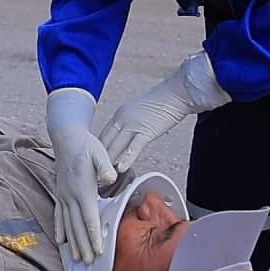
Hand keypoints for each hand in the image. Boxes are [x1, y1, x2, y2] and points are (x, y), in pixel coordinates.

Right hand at [46, 88, 117, 263]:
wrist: (66, 136)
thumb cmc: (85, 145)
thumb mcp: (98, 152)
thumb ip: (104, 166)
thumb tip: (110, 178)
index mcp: (83, 188)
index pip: (90, 217)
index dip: (94, 235)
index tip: (98, 250)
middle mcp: (71, 195)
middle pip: (78, 226)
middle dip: (84, 245)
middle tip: (89, 262)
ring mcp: (63, 195)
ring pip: (68, 224)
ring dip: (72, 242)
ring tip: (75, 257)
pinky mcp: (60, 192)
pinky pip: (58, 215)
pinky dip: (60, 229)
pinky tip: (60, 240)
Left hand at [99, 51, 230, 172]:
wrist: (175, 93)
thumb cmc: (161, 102)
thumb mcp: (138, 111)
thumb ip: (130, 123)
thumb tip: (126, 136)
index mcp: (120, 115)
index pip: (104, 135)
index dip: (97, 150)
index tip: (94, 162)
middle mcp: (122, 119)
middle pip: (106, 142)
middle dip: (99, 159)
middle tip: (94, 173)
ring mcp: (133, 125)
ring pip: (116, 146)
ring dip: (109, 162)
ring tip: (104, 177)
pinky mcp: (146, 131)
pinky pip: (133, 147)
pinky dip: (126, 158)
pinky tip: (121, 168)